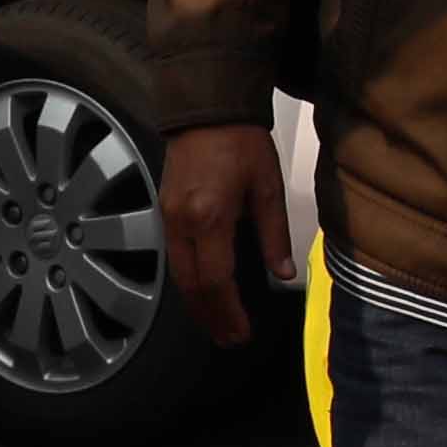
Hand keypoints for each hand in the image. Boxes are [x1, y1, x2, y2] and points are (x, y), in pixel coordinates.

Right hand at [159, 123, 280, 345]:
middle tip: (229, 339)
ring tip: (217, 325)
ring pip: (178, 275)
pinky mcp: (163, 211)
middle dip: (210, 317)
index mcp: (210, 216)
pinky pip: (173, 257)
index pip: (216, 279)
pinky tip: (202, 292)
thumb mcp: (268, 186)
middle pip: (192, 285)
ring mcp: (167, 217)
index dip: (229, 311)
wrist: (207, 108)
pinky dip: (188, 282)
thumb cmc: (242, 142)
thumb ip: (275, 233)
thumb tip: (283, 273)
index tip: (242, 331)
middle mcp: (182, 221)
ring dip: (197, 304)